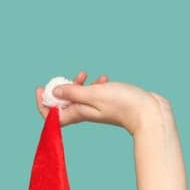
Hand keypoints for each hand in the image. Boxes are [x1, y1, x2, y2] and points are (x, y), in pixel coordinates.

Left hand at [35, 71, 169, 135]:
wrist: (148, 112)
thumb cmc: (122, 104)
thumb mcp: (94, 94)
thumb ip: (73, 92)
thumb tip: (54, 92)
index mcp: (78, 114)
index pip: (52, 115)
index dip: (43, 103)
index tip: (41, 88)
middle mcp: (85, 113)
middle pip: (63, 103)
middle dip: (62, 88)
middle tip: (68, 77)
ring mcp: (96, 108)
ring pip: (79, 96)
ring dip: (78, 84)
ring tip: (85, 74)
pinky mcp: (107, 103)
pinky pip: (94, 93)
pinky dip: (94, 85)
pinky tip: (102, 78)